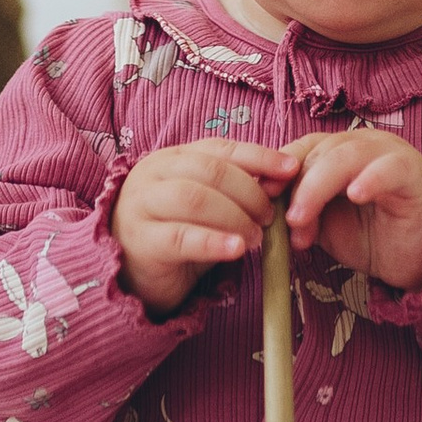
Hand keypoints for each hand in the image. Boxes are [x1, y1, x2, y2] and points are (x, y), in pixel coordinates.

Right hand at [115, 143, 285, 316]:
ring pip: (195, 199)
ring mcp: (142, 205)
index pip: (221, 149)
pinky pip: (180, 237)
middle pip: (210, 171)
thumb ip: (237, 190)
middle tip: (269, 216)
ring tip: (255, 237)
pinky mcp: (141, 240)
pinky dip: (213, 241)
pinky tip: (236, 250)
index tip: (291, 169)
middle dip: (249, 191)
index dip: (259, 157)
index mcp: (172, 158)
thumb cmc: (175, 232)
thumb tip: (281, 180)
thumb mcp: (207, 206)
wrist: (130, 272)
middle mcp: (153, 174)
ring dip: (234, 216)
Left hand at [273, 130, 421, 293]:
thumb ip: (300, 212)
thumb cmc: (375, 235)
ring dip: (318, 187)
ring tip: (303, 218)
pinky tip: (355, 195)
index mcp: (339, 151)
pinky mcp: (413, 172)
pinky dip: (369, 179)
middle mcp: (362, 145)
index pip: (301, 148)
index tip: (260, 197)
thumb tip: (268, 213)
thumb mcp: (326, 225)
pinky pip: (389, 169)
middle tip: (289, 226)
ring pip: (346, 156)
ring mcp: (389, 154)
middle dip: (296, 190)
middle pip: (318, 152)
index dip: (277, 170)